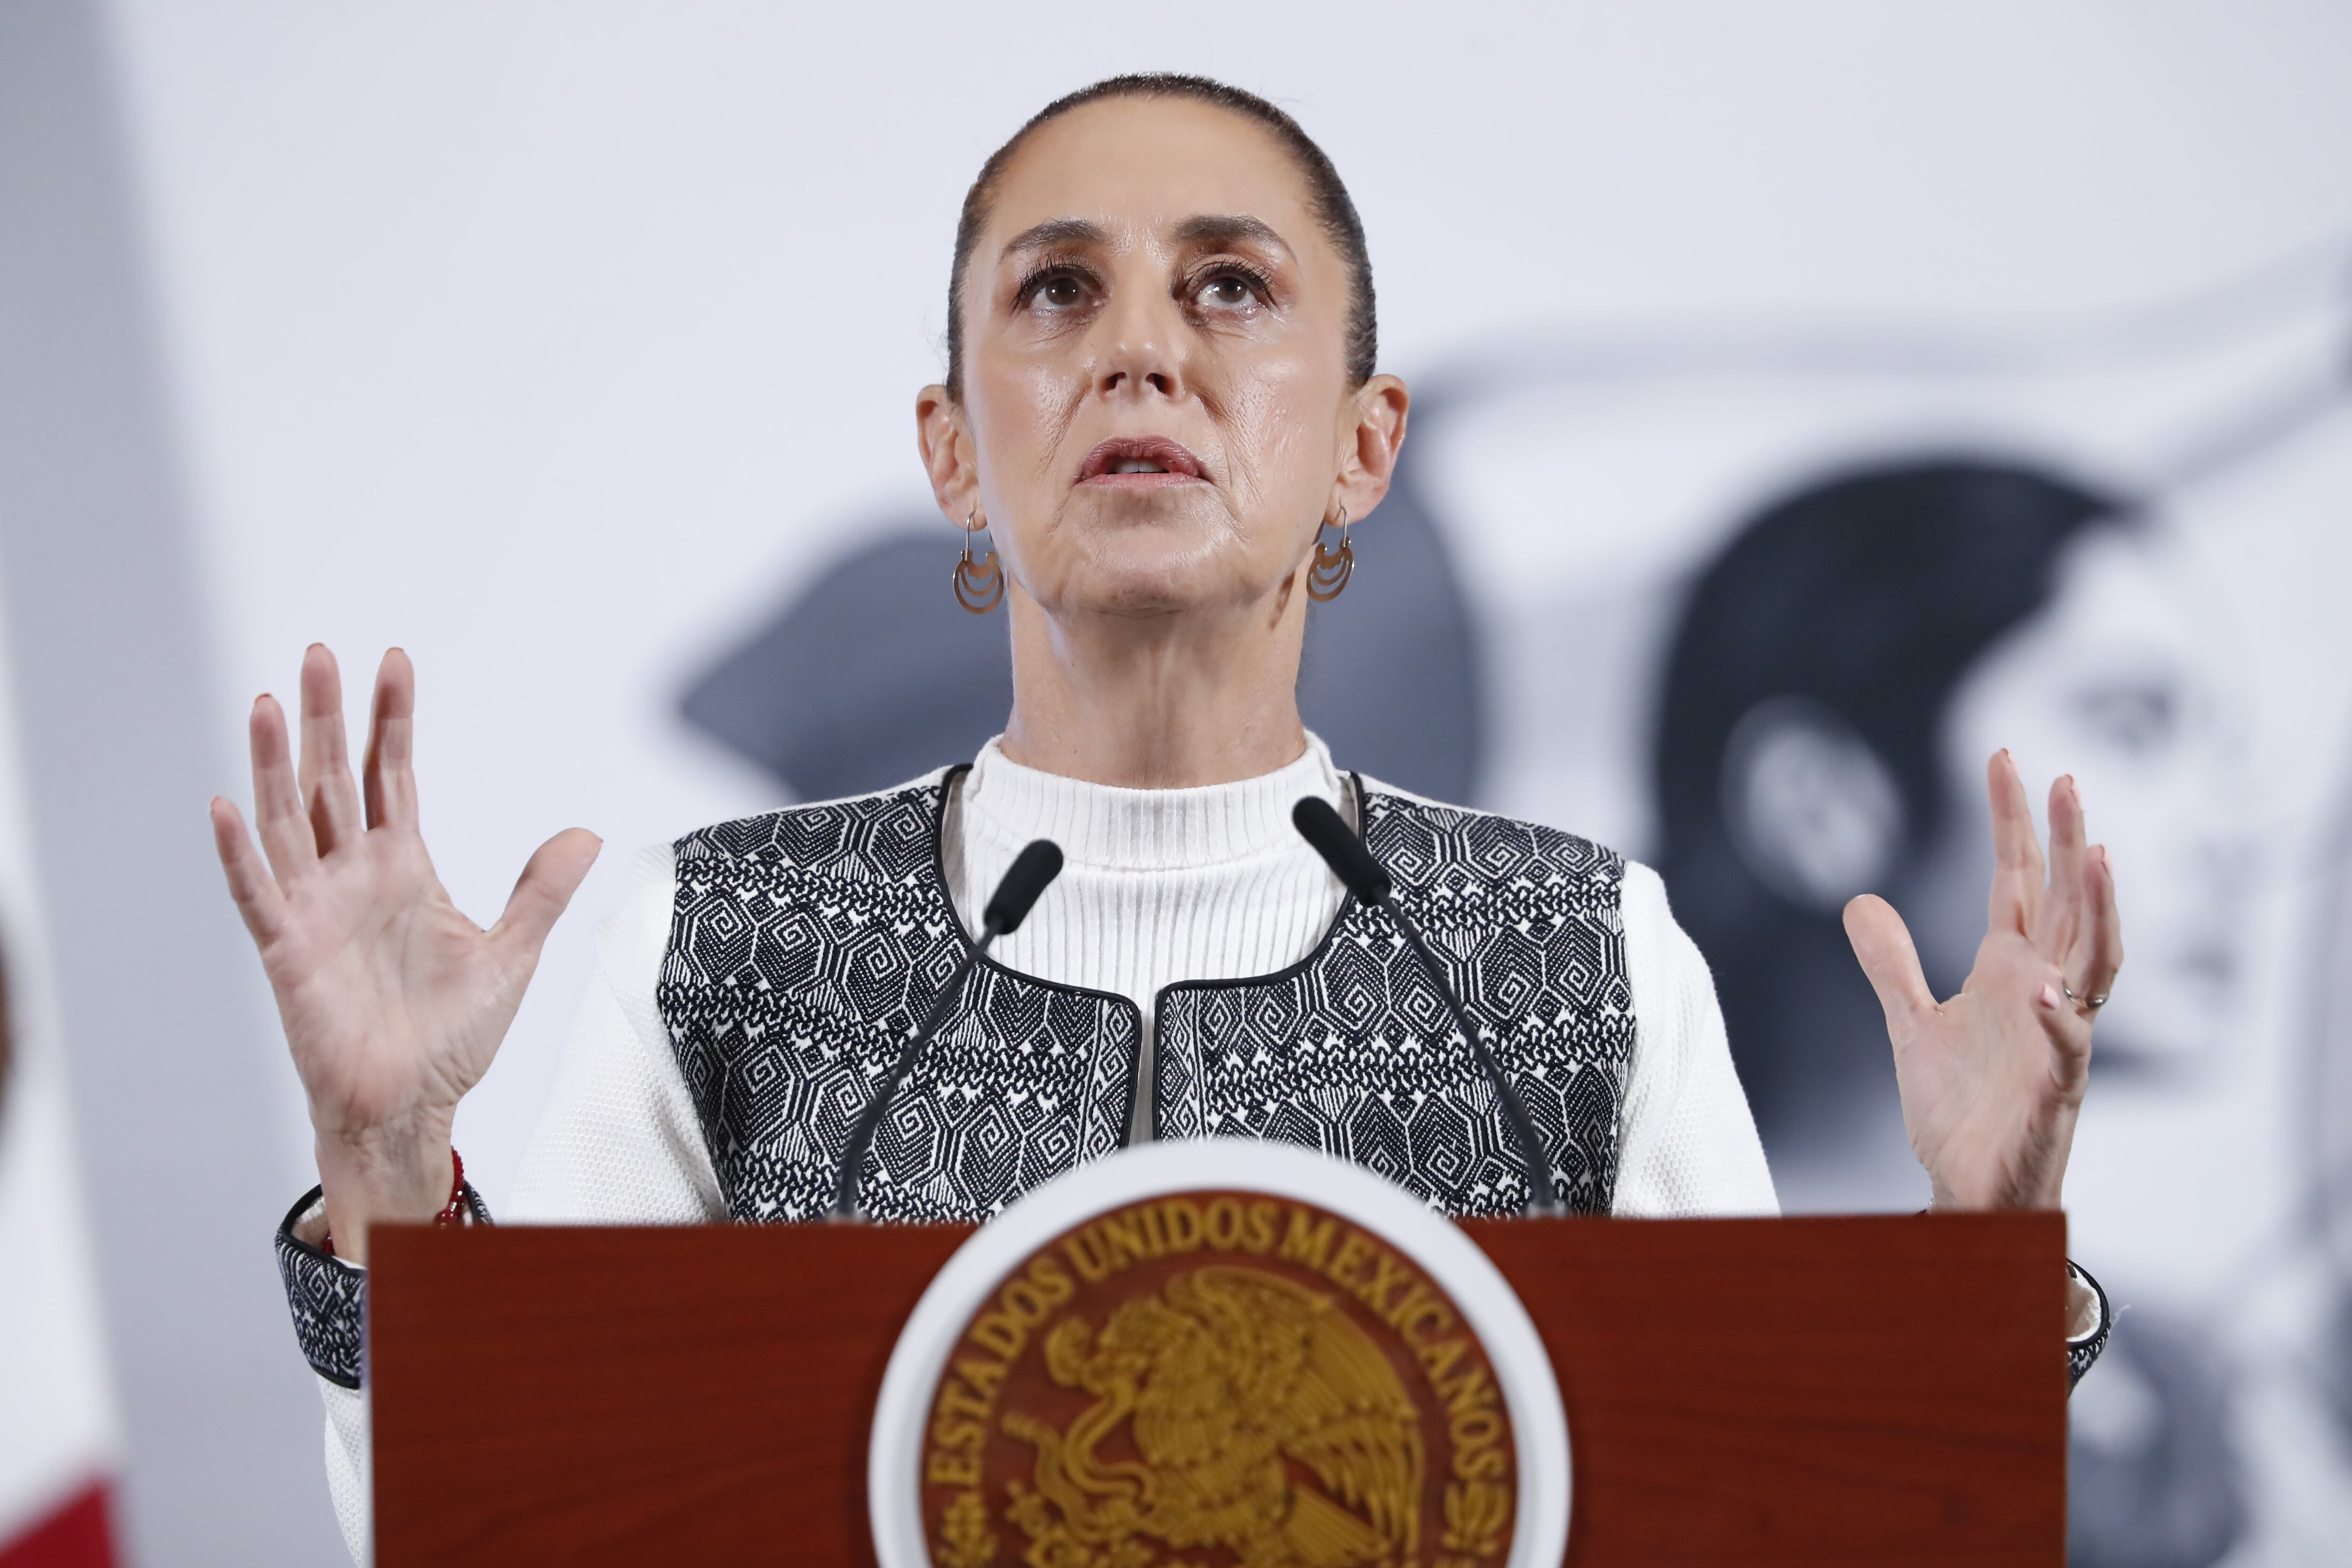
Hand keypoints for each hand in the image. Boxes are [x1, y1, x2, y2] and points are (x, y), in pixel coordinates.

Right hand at [210, 646, 598, 1260]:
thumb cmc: (451, 1039)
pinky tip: (227, 807)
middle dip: (327, 717)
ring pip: (287, 819)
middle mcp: (352, 878)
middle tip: (316, 653)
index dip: (392, 719)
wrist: (412, 1106)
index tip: (393, 660)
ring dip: (273, 763)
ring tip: (264, 702)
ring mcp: (314, 910)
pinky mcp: (286, 951)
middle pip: (333, 779)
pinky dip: (240, 853)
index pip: (393, 775)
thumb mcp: (511, 955)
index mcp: (403, 870)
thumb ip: (541, 891)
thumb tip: (586, 835)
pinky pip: (257, 893)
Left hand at [1842, 751, 2120, 1210]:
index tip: (2002, 758)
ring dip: (2096, 909)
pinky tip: (2042, 985)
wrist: (1968, 1190)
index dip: (2012, 821)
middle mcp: (2042, 992)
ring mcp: (2055, 1038)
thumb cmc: (1959, 1109)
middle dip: (2068, 842)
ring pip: (2092, 961)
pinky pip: (2067, 1046)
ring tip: (2095, 852)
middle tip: (2066, 778)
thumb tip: (1859, 901)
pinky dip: (2058, 1016)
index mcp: (2008, 969)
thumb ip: (1890, 963)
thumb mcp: (1909, 1022)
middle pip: (2063, 903)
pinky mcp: (2056, 1091)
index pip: (2016, 879)